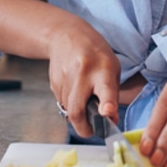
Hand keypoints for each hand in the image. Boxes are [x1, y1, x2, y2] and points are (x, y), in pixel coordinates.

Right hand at [46, 16, 119, 139]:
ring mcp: (65, 79)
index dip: (107, 104)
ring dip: (77, 114)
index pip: (105, 90)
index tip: (107, 114)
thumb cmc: (95, 53)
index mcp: (103, 69)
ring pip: (68, 110)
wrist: (66, 35)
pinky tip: (75, 91)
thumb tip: (110, 120)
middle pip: (77, 110)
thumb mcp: (112, 68)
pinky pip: (62, 103)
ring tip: (85, 100)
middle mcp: (82, 74)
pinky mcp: (54, 83)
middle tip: (90, 131)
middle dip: (83, 128)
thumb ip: (112, 95)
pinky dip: (70, 104)